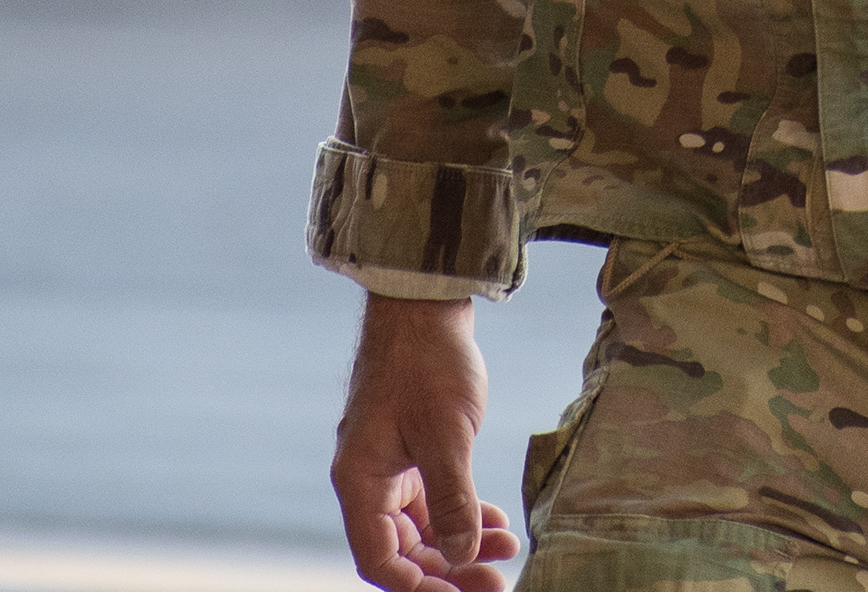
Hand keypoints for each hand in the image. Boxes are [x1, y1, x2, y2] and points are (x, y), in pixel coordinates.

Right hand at [332, 297, 520, 591]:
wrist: (427, 304)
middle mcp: (368, 478)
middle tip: (496, 583)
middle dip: (449, 569)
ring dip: (461, 542)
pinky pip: (432, 499)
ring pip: (421, 527)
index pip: (380, 559)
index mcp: (360, 480)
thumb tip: (463, 557)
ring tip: (506, 549)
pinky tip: (495, 521)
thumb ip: (452, 502)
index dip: (419, 586)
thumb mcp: (447, 436)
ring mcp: (389, 464)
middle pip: (403, 549)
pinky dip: (461, 512)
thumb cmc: (428, 363)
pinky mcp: (411, 450)